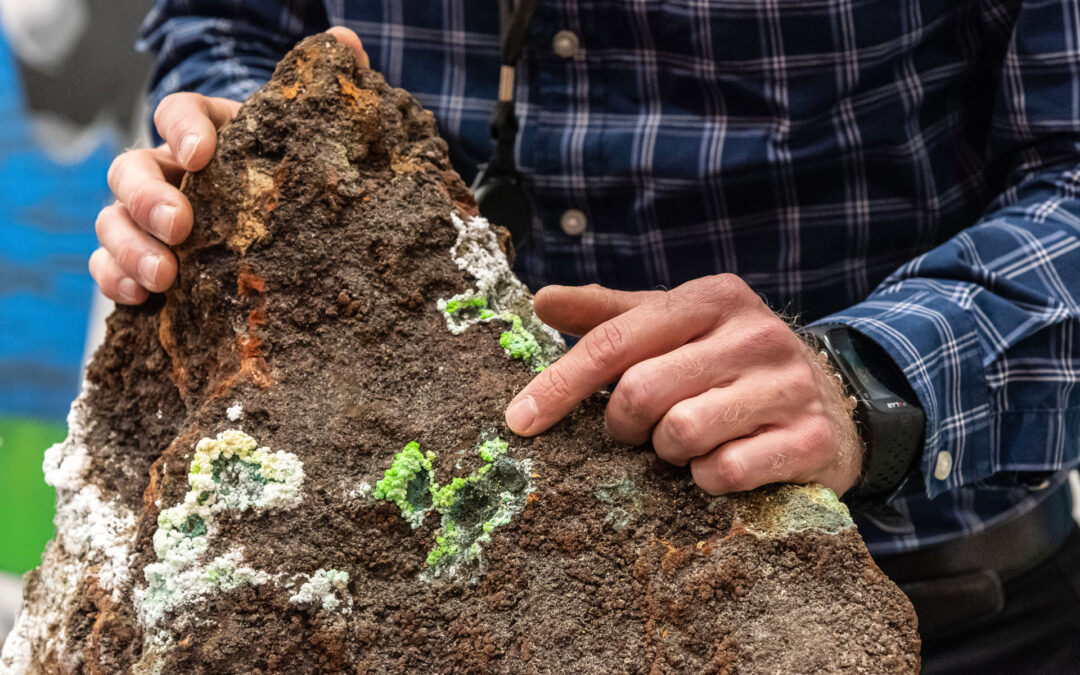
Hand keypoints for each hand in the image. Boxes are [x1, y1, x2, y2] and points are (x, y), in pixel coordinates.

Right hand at [90, 27, 369, 303]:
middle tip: (181, 225)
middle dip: (147, 198)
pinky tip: (142, 299)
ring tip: (163, 277)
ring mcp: (150, 217)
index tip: (202, 152)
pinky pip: (111, 265)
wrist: (293, 222)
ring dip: (129, 247)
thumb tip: (346, 42)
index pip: (179, 113)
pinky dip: (117, 279)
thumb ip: (326, 88)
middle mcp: (169, 171)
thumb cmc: (296, 174)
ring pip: (113, 220)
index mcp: (208, 133)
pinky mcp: (147, 259)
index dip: (183, 128)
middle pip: (131, 170)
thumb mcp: (311, 137)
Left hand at [505, 276, 863, 495]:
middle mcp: (754, 333)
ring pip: (679, 434)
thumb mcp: (678, 326)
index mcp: (712, 298)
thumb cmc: (730, 362)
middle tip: (634, 431)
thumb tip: (541, 299)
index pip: (615, 341)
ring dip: (666, 453)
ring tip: (684, 444)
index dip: (560, 384)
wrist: (836, 402)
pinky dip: (706, 479)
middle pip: (641, 392)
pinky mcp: (808, 439)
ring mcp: (787, 386)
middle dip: (622, 425)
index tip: (519, 420)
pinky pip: (723, 472)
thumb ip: (611, 314)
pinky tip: (720, 465)